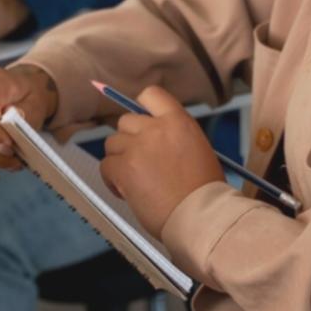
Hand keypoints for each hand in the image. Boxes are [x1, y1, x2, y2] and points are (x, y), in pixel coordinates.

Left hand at [100, 86, 224, 236]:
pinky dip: (111, 179)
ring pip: (112, 144)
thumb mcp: (197, 149)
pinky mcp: (124, 168)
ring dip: (119, 160)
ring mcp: (138, 147)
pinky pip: (105, 166)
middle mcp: (156, 128)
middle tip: (139, 162)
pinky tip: (125, 192)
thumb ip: (174, 137)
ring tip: (133, 180)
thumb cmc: (205, 190)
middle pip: (125, 121)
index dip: (141, 107)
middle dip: (129, 140)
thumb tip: (154, 141)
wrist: (201, 215)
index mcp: (179, 121)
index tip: (142, 124)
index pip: (150, 94)